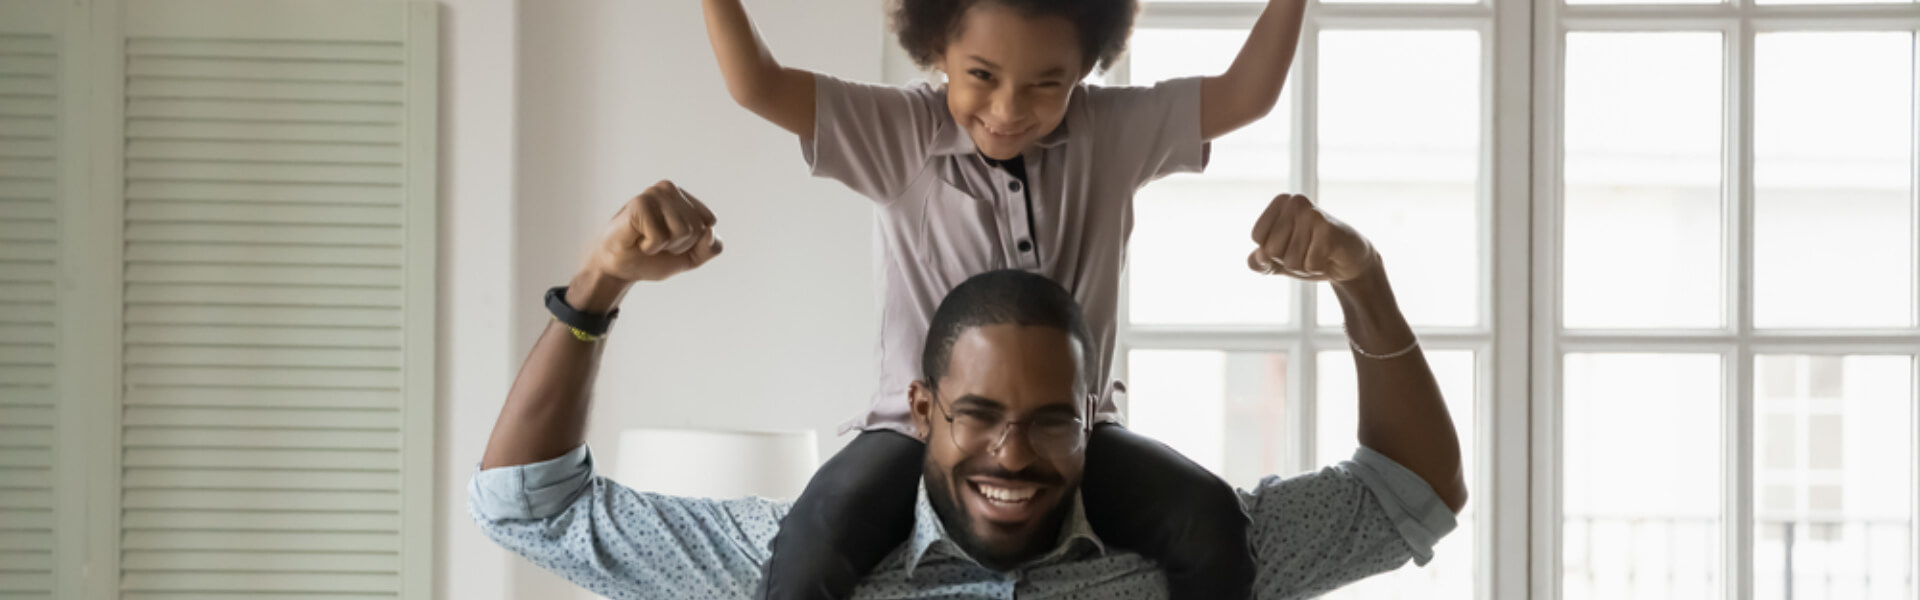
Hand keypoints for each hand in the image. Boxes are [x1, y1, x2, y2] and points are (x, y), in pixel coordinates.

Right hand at [585, 181, 723, 282]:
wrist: (620, 268)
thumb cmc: (652, 258)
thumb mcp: (692, 257)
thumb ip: (711, 247)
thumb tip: (710, 230)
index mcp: (684, 197)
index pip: (709, 222)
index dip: (693, 242)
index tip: (671, 241)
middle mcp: (670, 189)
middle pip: (697, 227)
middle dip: (679, 245)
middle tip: (655, 242)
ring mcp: (654, 193)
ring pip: (683, 230)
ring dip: (664, 246)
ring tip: (646, 239)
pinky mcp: (640, 203)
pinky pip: (661, 236)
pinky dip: (650, 247)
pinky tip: (637, 239)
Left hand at [1246, 194, 1377, 282]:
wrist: (1348, 261)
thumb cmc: (1310, 255)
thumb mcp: (1278, 261)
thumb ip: (1259, 262)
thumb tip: (1258, 256)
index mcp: (1281, 202)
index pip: (1257, 236)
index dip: (1271, 251)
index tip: (1291, 245)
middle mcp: (1295, 201)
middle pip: (1271, 250)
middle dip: (1288, 261)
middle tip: (1307, 251)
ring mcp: (1312, 213)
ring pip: (1290, 261)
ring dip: (1304, 267)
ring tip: (1318, 254)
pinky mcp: (1329, 230)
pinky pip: (1310, 264)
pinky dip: (1317, 268)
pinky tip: (1328, 257)